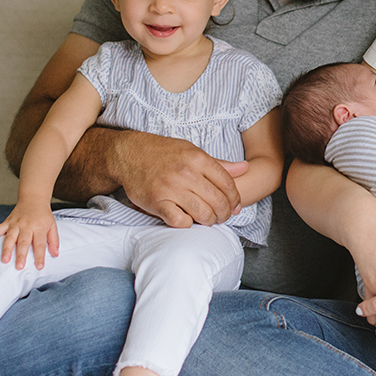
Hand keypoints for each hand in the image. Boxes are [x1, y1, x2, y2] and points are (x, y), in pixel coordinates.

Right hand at [0, 208, 59, 269]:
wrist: (33, 199)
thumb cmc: (43, 216)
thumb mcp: (52, 226)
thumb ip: (54, 240)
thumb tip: (56, 254)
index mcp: (39, 227)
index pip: (40, 244)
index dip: (40, 256)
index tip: (39, 267)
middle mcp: (27, 226)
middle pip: (24, 242)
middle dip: (21, 255)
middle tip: (19, 267)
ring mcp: (15, 224)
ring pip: (10, 237)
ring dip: (6, 249)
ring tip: (4, 260)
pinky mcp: (7, 222)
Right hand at [116, 133, 244, 226]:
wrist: (129, 154)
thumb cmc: (163, 153)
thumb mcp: (192, 151)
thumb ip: (219, 164)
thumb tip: (245, 167)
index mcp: (198, 159)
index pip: (228, 184)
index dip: (235, 199)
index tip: (234, 207)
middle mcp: (186, 173)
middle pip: (218, 202)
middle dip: (225, 214)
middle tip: (222, 217)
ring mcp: (171, 188)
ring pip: (203, 214)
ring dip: (209, 221)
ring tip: (207, 220)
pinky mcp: (156, 202)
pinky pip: (179, 221)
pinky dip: (186, 224)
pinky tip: (186, 219)